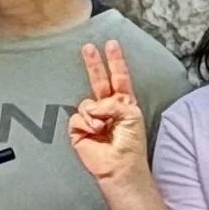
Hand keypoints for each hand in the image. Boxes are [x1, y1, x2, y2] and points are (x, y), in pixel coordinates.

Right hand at [69, 41, 149, 184]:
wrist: (119, 165)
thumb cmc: (130, 143)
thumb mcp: (130, 115)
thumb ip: (113, 103)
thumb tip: (93, 105)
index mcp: (124, 103)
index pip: (119, 77)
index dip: (115, 61)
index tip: (111, 44)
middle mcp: (107, 108)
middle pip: (99, 80)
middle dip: (94, 64)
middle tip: (88, 47)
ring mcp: (92, 118)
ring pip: (86, 102)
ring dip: (95, 114)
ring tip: (103, 127)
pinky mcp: (79, 129)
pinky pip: (78, 116)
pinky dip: (86, 123)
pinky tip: (94, 132)